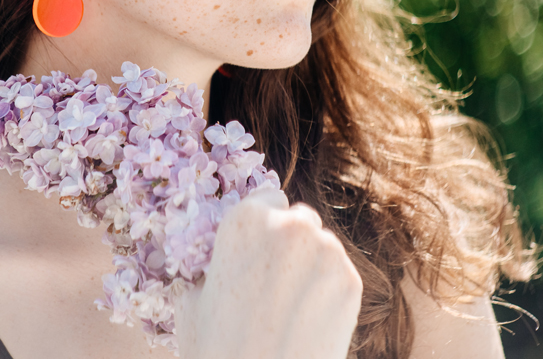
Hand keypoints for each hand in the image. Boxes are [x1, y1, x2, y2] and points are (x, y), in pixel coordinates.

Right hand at [175, 188, 362, 358]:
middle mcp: (289, 226)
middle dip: (291, 244)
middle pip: (299, 220)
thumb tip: (204, 269)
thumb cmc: (218, 351)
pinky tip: (310, 319)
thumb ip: (204, 271)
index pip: (267, 199)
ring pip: (323, 246)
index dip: (263, 229)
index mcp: (244, 220)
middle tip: (277, 282)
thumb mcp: (191, 303)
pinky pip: (340, 273)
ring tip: (292, 306)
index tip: (260, 252)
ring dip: (312, 265)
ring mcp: (326, 252)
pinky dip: (329, 290)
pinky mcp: (351, 281)